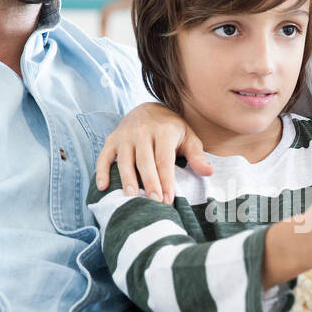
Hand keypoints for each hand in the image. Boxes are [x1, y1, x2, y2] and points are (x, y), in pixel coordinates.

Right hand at [94, 102, 213, 202]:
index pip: (164, 159)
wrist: (148, 109)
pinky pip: (104, 156)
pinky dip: (101, 171)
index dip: (166, 180)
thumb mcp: (188, 137)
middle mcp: (142, 131)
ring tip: (130, 197)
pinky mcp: (112, 140)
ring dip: (127, 178)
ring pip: (124, 159)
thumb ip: (197, 155)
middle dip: (149, 182)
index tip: (168, 199)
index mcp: (163, 131)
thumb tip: (209, 172)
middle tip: (153, 202)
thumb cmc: (172, 129)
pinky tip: (103, 187)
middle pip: (145, 161)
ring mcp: (125, 135)